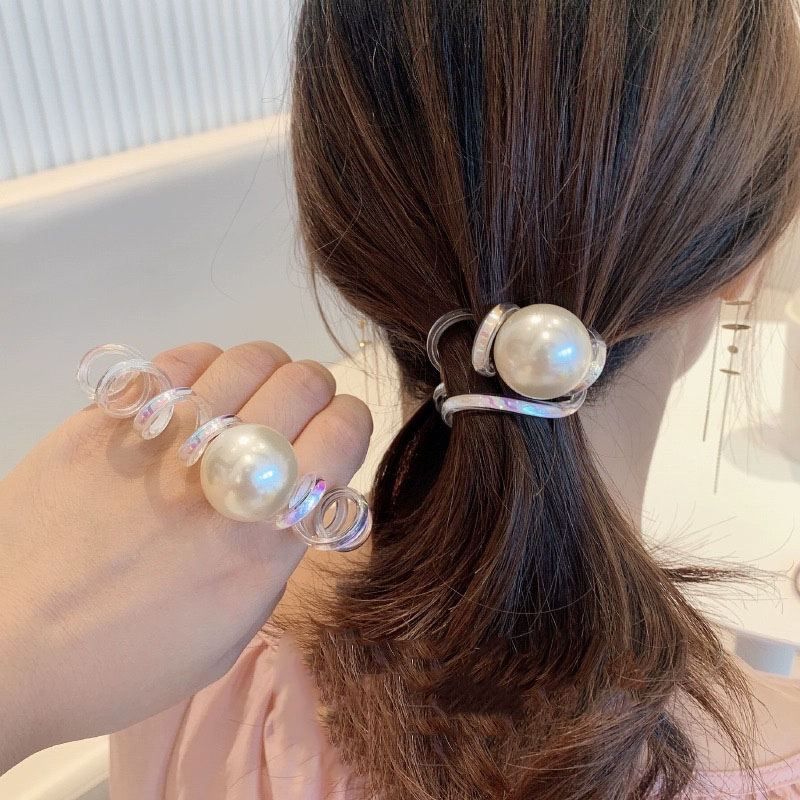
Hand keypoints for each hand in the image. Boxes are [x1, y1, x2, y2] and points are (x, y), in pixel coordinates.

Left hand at [0, 341, 371, 770]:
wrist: (3, 649)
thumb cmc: (118, 660)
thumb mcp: (229, 634)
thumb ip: (277, 559)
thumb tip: (301, 498)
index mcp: (261, 540)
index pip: (344, 433)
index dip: (351, 424)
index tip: (335, 437)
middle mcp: (221, 480)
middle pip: (304, 383)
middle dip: (314, 393)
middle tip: (295, 416)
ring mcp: (163, 441)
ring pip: (248, 357)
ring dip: (265, 372)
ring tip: (246, 399)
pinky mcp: (109, 419)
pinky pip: (180, 359)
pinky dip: (204, 365)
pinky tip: (196, 395)